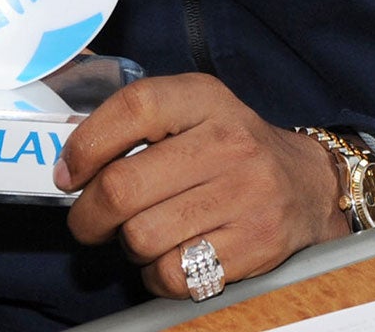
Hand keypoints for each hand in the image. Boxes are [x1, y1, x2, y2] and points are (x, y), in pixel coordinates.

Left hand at [56, 74, 348, 297]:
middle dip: (89, 215)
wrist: (307, 185)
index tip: (68, 174)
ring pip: (142, 237)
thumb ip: (133, 123)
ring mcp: (245, 195)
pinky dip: (157, 274)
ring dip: (128, 245)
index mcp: (205, 99)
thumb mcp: (192, 112)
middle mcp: (229, 142)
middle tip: (87, 222)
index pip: (133, 107)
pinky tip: (170, 255)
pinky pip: (174, 275)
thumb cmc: (230, 148)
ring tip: (143, 234)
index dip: (87, 145)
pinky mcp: (255, 244)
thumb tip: (66, 165)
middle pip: (124, 187)